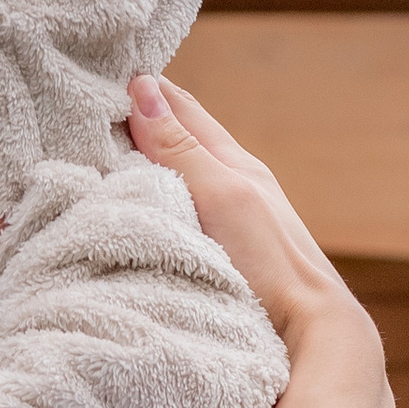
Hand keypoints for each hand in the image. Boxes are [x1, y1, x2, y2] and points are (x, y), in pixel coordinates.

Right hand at [127, 74, 384, 387]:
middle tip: (97, 103)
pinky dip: (161, 196)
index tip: (102, 76)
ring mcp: (236, 219)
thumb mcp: (222, 194)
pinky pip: (187, 209)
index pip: (181, 108)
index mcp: (237, 163)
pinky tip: (146, 205)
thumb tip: (143, 90)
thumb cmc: (270, 261)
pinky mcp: (230, 253)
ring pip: (186, 173)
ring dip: (151, 158)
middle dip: (144, 117)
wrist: (312, 331)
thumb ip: (182, 149)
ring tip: (111, 148)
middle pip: (184, 137)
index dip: (144, 89)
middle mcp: (239, 185)